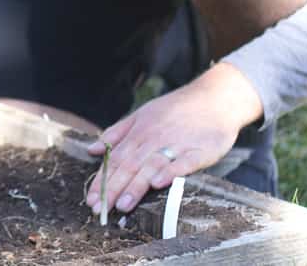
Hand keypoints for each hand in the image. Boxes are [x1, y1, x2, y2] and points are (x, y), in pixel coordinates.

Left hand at [84, 62, 261, 215]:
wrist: (214, 98)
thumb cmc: (176, 108)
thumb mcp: (142, 114)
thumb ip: (117, 133)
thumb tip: (93, 149)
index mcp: (139, 132)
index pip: (116, 159)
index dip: (103, 180)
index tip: (91, 199)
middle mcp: (153, 139)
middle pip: (130, 165)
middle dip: (113, 188)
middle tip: (100, 209)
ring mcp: (176, 144)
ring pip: (151, 166)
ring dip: (136, 186)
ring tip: (123, 205)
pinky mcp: (199, 151)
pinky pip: (182, 163)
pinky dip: (170, 173)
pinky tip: (158, 184)